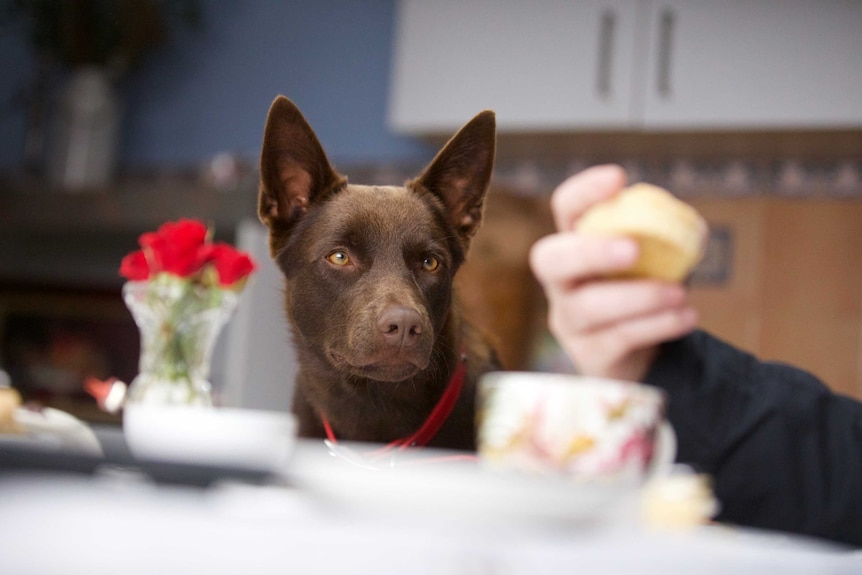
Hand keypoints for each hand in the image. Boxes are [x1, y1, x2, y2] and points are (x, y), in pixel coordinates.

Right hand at [529, 165, 697, 381]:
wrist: (646, 356)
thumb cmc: (646, 294)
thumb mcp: (656, 262)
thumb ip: (666, 241)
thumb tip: (688, 229)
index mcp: (576, 244)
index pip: (565, 209)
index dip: (584, 192)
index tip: (618, 179)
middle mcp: (561, 281)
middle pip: (550, 259)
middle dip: (590, 251)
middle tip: (633, 248)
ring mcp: (569, 320)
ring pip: (587, 306)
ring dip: (637, 296)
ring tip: (679, 293)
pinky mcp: (589, 356)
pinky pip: (617, 338)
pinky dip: (656, 325)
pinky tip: (686, 317)